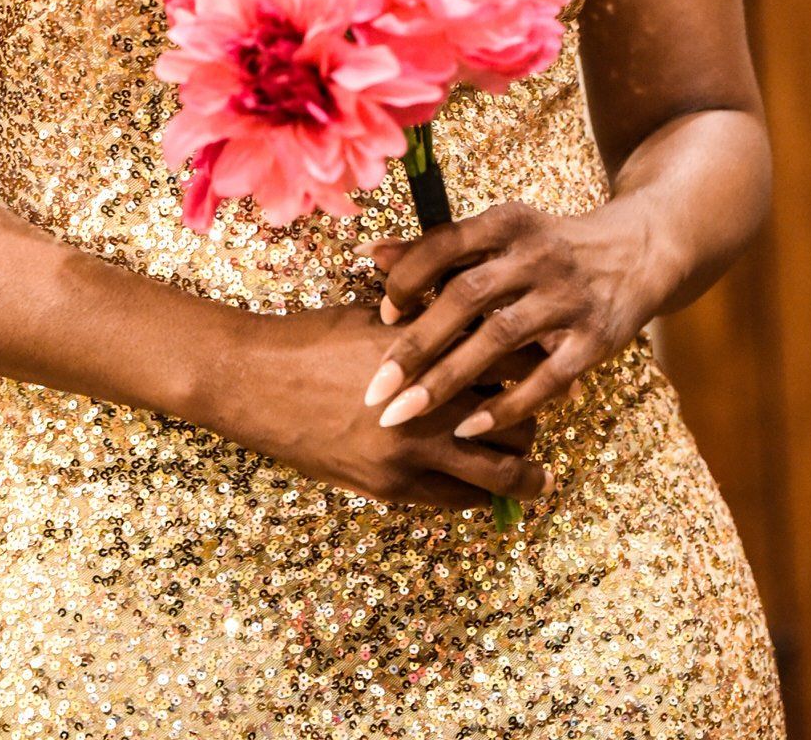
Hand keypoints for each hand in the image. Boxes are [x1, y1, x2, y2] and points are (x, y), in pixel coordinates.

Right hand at [234, 301, 553, 512]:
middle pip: (519, 416)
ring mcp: (413, 449)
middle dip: (536, 417)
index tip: (555, 363)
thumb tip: (476, 311)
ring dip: (524, 471)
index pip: (514, 359)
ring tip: (537, 473)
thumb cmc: (314, 337)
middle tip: (545, 417)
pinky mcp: (392, 485)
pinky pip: (457, 500)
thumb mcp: (377, 314)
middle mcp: (431, 401)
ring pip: (499, 470)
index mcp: (433, 349)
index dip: (541, 362)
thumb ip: (430, 316)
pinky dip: (479, 494)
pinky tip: (485, 488)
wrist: (255, 382)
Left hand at [357, 196, 656, 437]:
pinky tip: (467, 429)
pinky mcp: (595, 337)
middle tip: (374, 390)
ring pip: (499, 338)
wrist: (637, 251)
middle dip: (415, 345)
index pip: (446, 246)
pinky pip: (545, 377)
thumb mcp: (499, 235)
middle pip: (466, 298)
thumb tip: (371, 253)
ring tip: (404, 414)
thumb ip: (438, 248)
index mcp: (507, 223)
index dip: (409, 279)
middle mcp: (537, 254)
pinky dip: (505, 406)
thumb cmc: (547, 248)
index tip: (382, 315)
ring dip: (448, 380)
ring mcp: (568, 297)